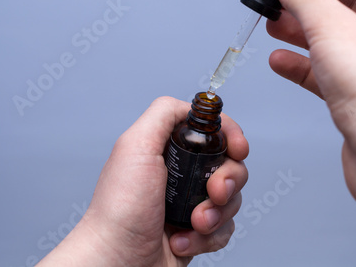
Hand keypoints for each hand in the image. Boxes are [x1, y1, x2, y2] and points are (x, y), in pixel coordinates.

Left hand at [37, 96, 248, 266]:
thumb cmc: (121, 208)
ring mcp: (192, 202)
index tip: (237, 148)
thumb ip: (164, 114)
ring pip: (233, 198)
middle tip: (211, 193)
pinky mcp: (198, 231)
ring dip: (215, 213)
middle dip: (227, 181)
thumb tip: (193, 104)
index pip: (215, 131)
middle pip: (231, 164)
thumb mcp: (136, 146)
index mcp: (171, 149)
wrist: (117, 261)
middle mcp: (183, 173)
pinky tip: (182, 240)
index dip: (232, 136)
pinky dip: (208, 237)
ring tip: (191, 223)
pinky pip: (227, 228)